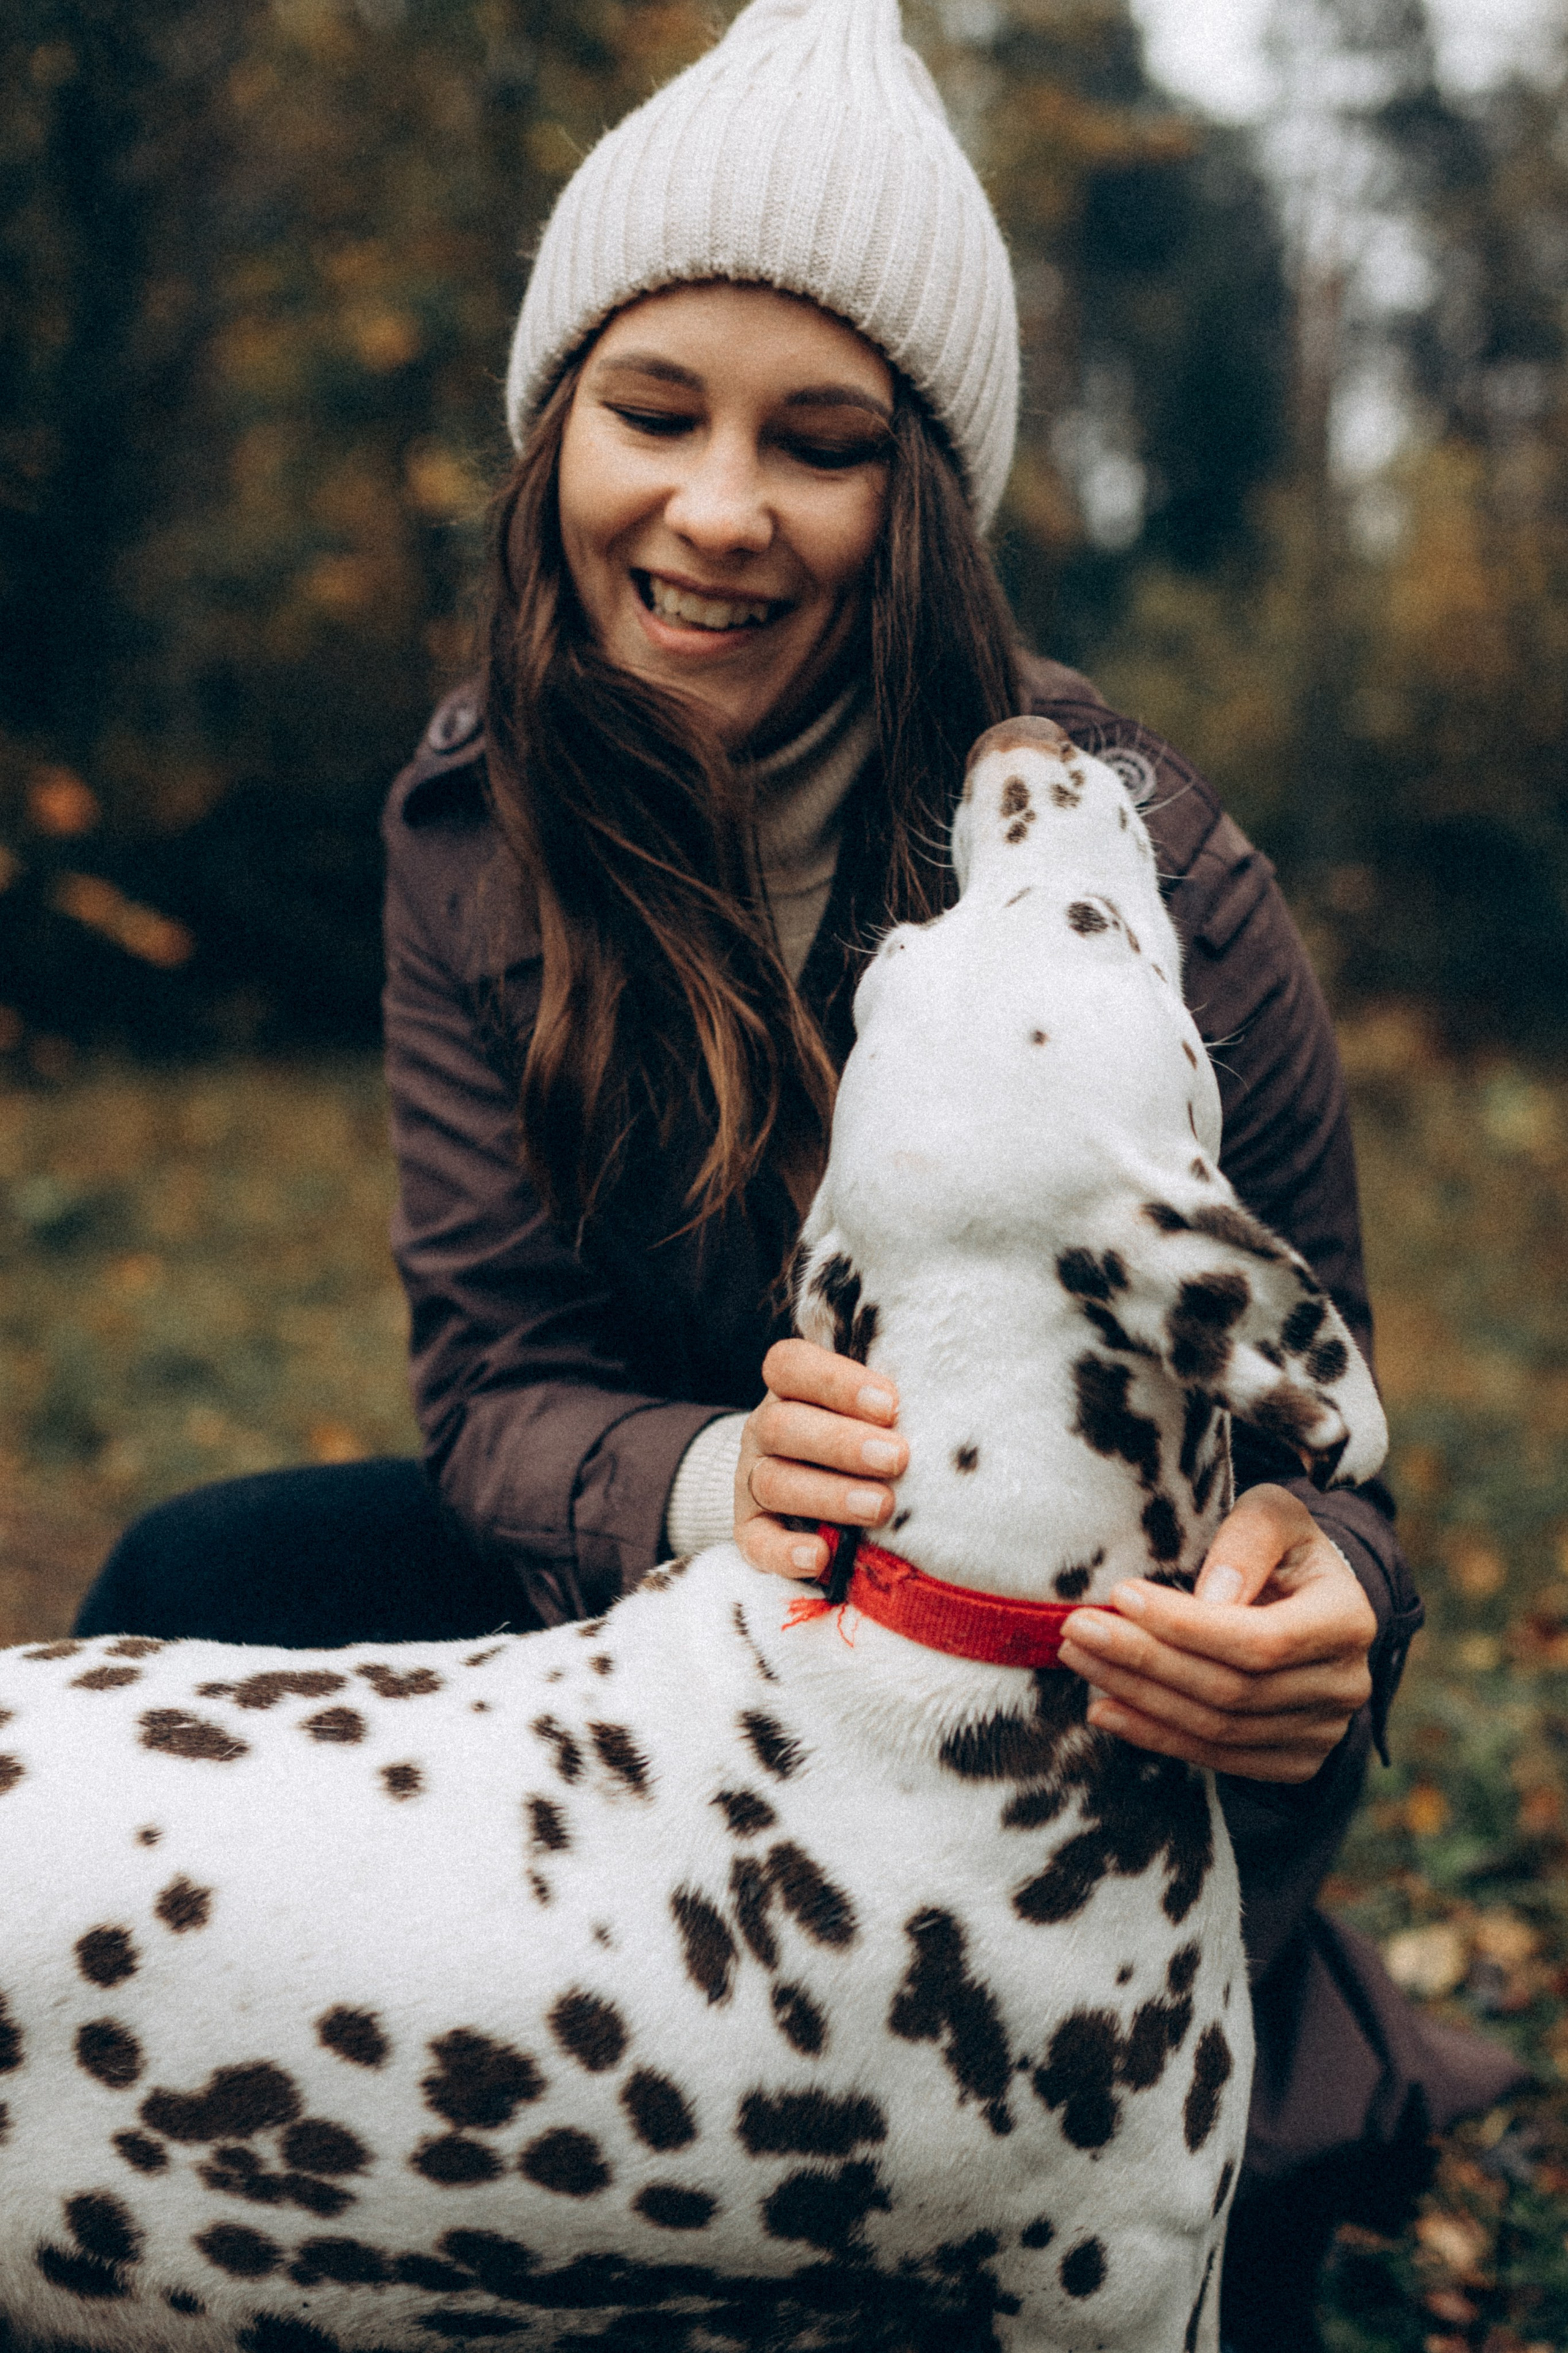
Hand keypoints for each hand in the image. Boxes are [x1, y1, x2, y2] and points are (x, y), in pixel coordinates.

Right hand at [736, 1338, 905, 1580]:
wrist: (818, 1488)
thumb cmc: (864, 1438)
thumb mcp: (871, 1412)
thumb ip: (889, 1404)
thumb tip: (943, 1404)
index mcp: (790, 1389)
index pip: (790, 1366)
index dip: (836, 1382)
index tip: (890, 1405)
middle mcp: (763, 1431)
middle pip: (782, 1426)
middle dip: (842, 1443)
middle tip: (897, 1459)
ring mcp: (751, 1481)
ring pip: (773, 1482)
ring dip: (829, 1495)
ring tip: (880, 1506)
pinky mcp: (750, 1531)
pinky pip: (756, 1542)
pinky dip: (785, 1552)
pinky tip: (820, 1557)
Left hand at [1056, 1484, 1376, 1783]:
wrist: (1310, 1602)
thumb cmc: (1282, 1548)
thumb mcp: (1274, 1515)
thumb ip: (1248, 1540)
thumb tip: (1211, 1596)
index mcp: (1348, 1621)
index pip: (1259, 1640)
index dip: (1185, 1625)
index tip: (1120, 1595)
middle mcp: (1343, 1686)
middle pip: (1231, 1689)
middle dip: (1144, 1659)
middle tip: (1076, 1630)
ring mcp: (1322, 1732)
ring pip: (1217, 1727)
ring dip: (1138, 1696)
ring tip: (1081, 1661)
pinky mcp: (1293, 1761)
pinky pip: (1217, 1757)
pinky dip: (1155, 1736)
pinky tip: (1105, 1710)